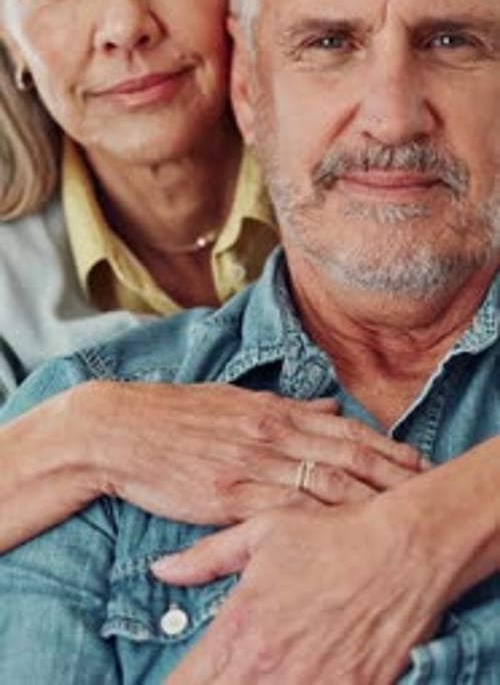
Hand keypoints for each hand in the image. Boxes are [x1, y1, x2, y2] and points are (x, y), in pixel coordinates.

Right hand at [82, 380, 424, 523]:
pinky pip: (284, 512)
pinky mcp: (228, 497)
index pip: (342, 429)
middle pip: (345, 457)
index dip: (383, 445)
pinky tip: (344, 533)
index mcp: (272, 410)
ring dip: (367, 500)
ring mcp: (251, 466)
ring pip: (324, 484)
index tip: (414, 459)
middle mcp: (270, 435)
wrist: (120, 430)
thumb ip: (284, 405)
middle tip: (424, 489)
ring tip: (400, 514)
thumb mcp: (234, 399)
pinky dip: (320, 522)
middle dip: (390, 474)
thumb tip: (328, 405)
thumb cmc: (174, 414)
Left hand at [152, 496, 447, 684]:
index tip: (180, 680)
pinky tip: (300, 677)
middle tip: (225, 672)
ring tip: (263, 672)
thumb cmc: (331, 536)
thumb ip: (205, 558)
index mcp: (240, 631)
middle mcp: (269, 670)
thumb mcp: (262, 533)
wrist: (404, 549)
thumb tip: (161, 570)